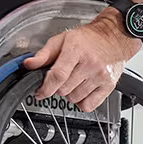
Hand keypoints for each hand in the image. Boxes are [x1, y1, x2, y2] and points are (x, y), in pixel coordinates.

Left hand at [23, 18, 142, 111]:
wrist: (113, 38)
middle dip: (57, 87)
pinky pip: (88, 105)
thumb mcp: (61, 40)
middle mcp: (91, 64)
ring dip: (69, 94)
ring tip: (74, 80)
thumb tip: (28, 64)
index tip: (40, 92)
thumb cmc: (87, 39)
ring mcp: (101, 76)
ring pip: (74, 98)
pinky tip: (81, 90)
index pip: (58, 75)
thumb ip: (43, 54)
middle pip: (64, 89)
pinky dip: (81, 102)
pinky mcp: (109, 86)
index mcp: (76, 50)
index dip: (45, 88)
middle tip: (61, 78)